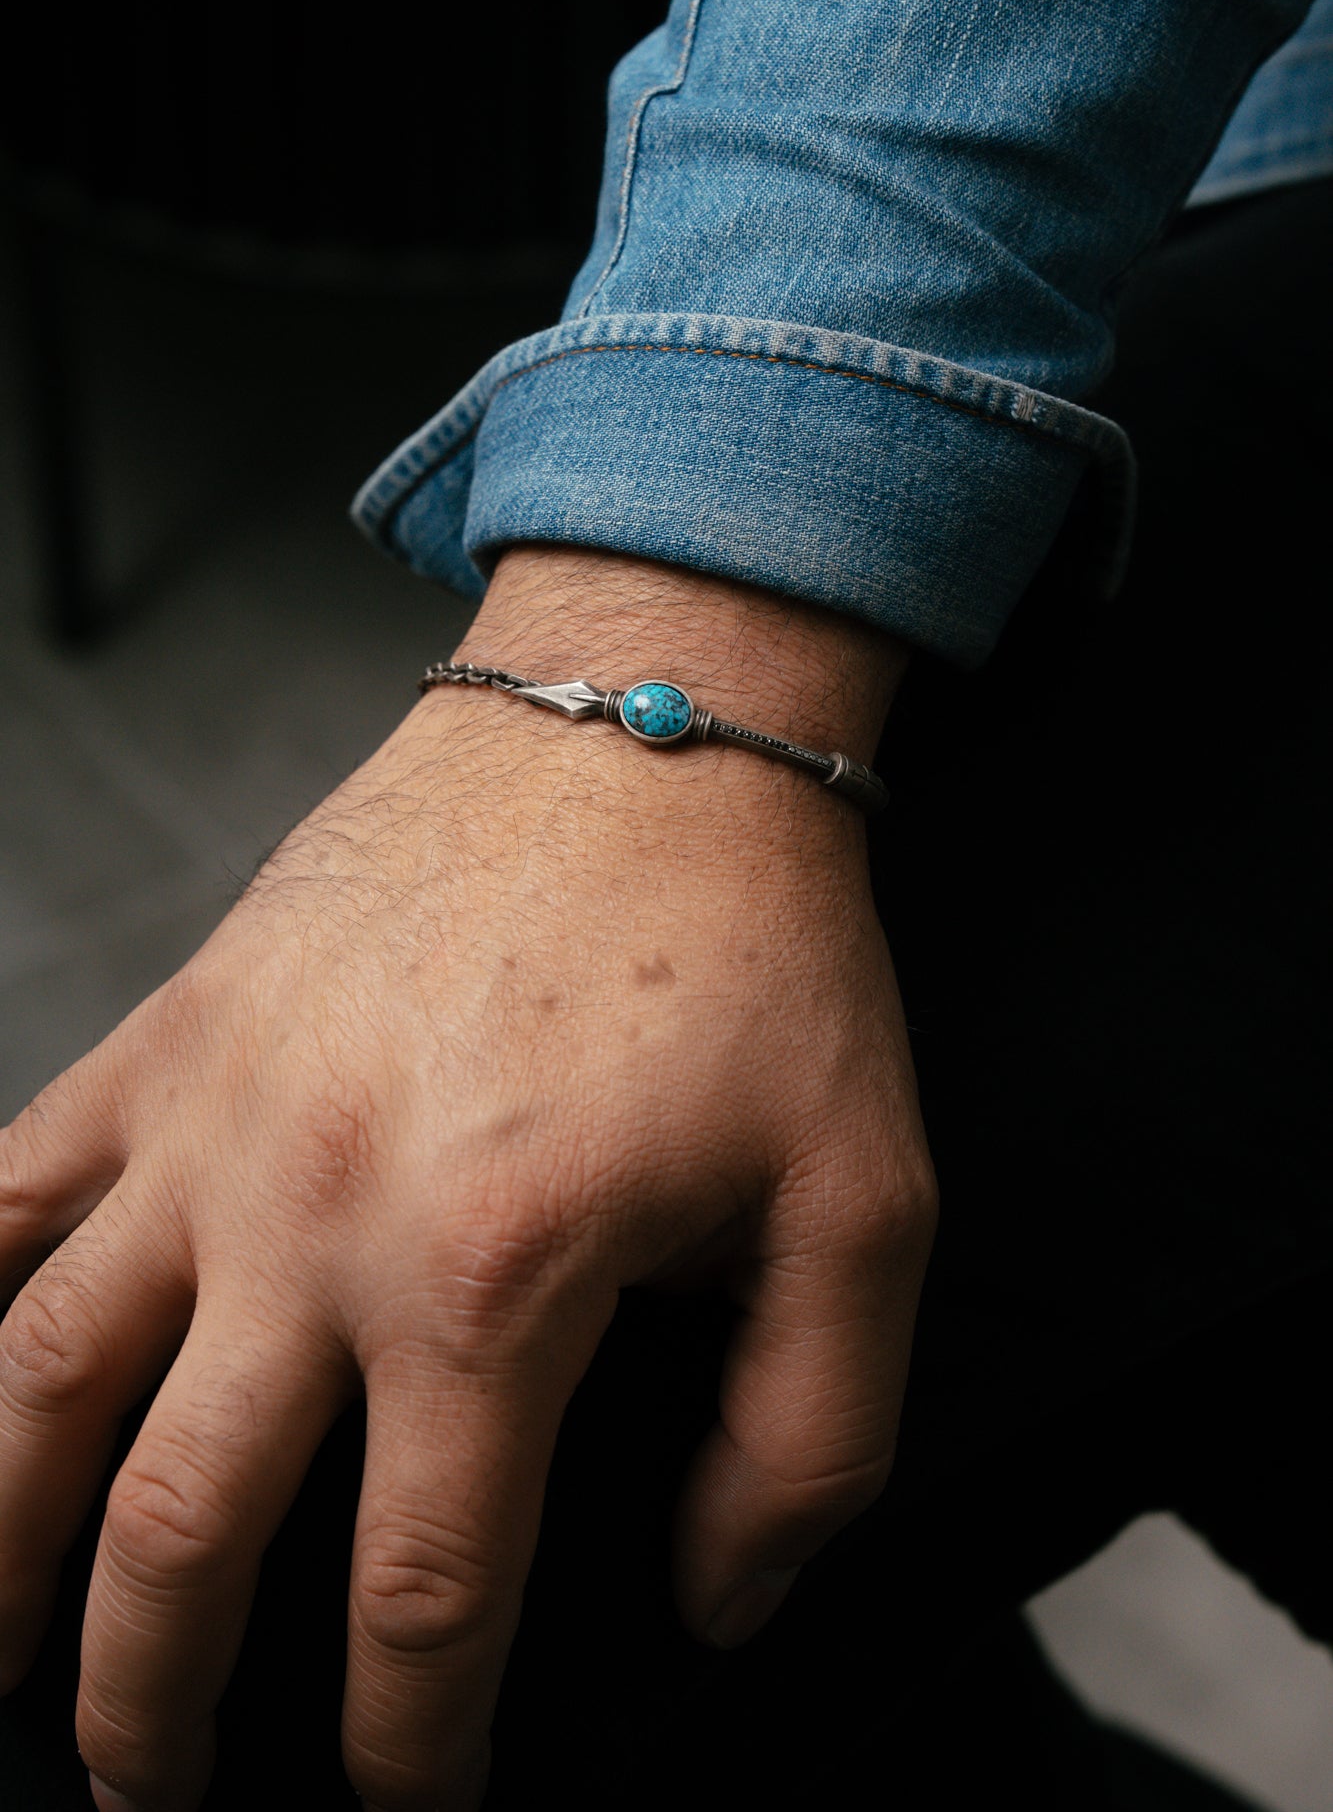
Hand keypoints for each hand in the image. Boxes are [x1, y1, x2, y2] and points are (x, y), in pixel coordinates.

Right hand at [0, 548, 934, 1811]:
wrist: (639, 729)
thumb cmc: (755, 956)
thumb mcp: (863, 1204)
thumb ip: (808, 1440)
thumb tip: (709, 1603)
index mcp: (493, 1282)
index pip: (421, 1601)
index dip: (413, 1752)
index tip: (413, 1804)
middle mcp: (315, 1220)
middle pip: (179, 1536)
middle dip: (156, 1710)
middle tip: (159, 1794)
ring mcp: (216, 1123)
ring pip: (36, 1384)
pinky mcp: (171, 1036)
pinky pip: (8, 1186)